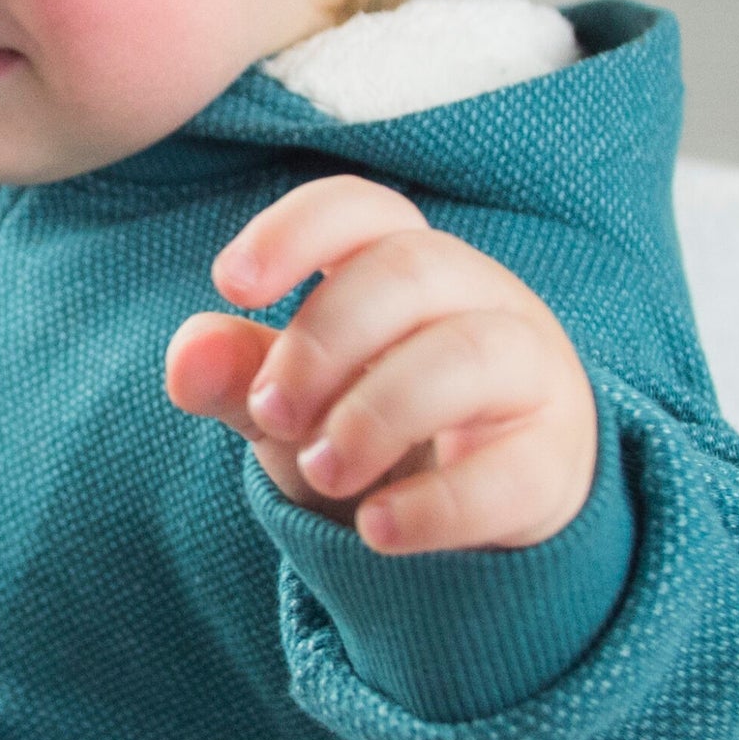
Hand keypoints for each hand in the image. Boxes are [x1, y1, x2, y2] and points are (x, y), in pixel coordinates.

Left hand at [165, 175, 596, 553]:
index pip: (362, 209)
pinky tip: (375, 530)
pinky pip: (509, 473)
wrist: (474, 510)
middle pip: (409, 271)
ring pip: (468, 356)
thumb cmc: (371, 417)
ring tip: (318, 470)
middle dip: (321, 341)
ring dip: (374, 415)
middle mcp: (479, 298)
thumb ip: (239, 371)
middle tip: (270, 411)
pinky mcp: (553, 465)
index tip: (232, 284)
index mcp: (405, 263)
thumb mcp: (296, 395)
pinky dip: (433, 505)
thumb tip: (185, 355)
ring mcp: (530, 376)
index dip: (298, 231)